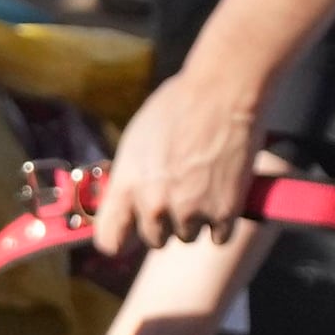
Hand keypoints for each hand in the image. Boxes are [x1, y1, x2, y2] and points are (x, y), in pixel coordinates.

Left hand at [92, 67, 261, 250]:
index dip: (120, 238)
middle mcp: (154, 204)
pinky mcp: (224, 212)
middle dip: (165, 222)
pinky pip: (219, 236)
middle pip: (154, 240)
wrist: (223, 92)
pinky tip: (223, 193)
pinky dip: (223, 220)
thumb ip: (129, 177)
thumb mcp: (135, 141)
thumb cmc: (177, 106)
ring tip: (204, 184)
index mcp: (127, 185)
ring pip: (187, 237)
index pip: (110, 241)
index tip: (130, 231)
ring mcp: (190, 211)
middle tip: (179, 192)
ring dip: (195, 220)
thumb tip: (126, 200)